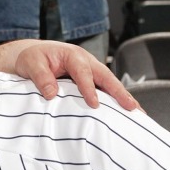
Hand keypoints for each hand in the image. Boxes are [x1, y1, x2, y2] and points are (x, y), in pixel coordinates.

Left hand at [0, 40, 138, 109]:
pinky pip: (104, 90)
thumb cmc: (32, 58)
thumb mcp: (31, 64)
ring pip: (109, 84)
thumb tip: (51, 93)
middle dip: (120, 93)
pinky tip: (123, 114)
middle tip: (132, 108)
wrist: (32, 55)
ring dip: (123, 98)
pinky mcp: (90, 80)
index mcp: (73, 56)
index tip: (94, 104)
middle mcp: (86, 62)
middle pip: (106, 77)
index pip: (84, 72)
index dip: (89, 88)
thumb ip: (41, 77)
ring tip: (137, 114)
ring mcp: (90, 71)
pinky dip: (115, 101)